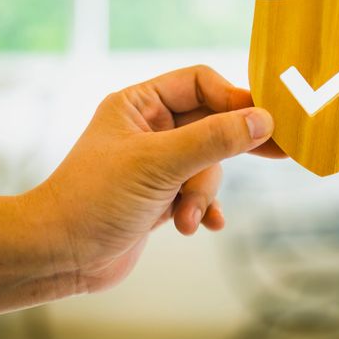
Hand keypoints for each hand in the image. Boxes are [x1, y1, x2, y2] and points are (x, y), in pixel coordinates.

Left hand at [33, 65, 283, 293]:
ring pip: (208, 166)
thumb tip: (263, 119)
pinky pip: (199, 194)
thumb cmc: (95, 199)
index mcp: (140, 104)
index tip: (265, 119)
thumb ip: (214, 139)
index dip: (234, 98)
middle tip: (280, 151)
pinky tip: (200, 225)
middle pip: (212, 125)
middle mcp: (150, 129)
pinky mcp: (161, 196)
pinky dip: (202, 209)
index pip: (200, 83)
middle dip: (231, 148)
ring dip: (202, 194)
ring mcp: (157, 164)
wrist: (58, 255)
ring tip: (185, 217)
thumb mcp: (160, 163)